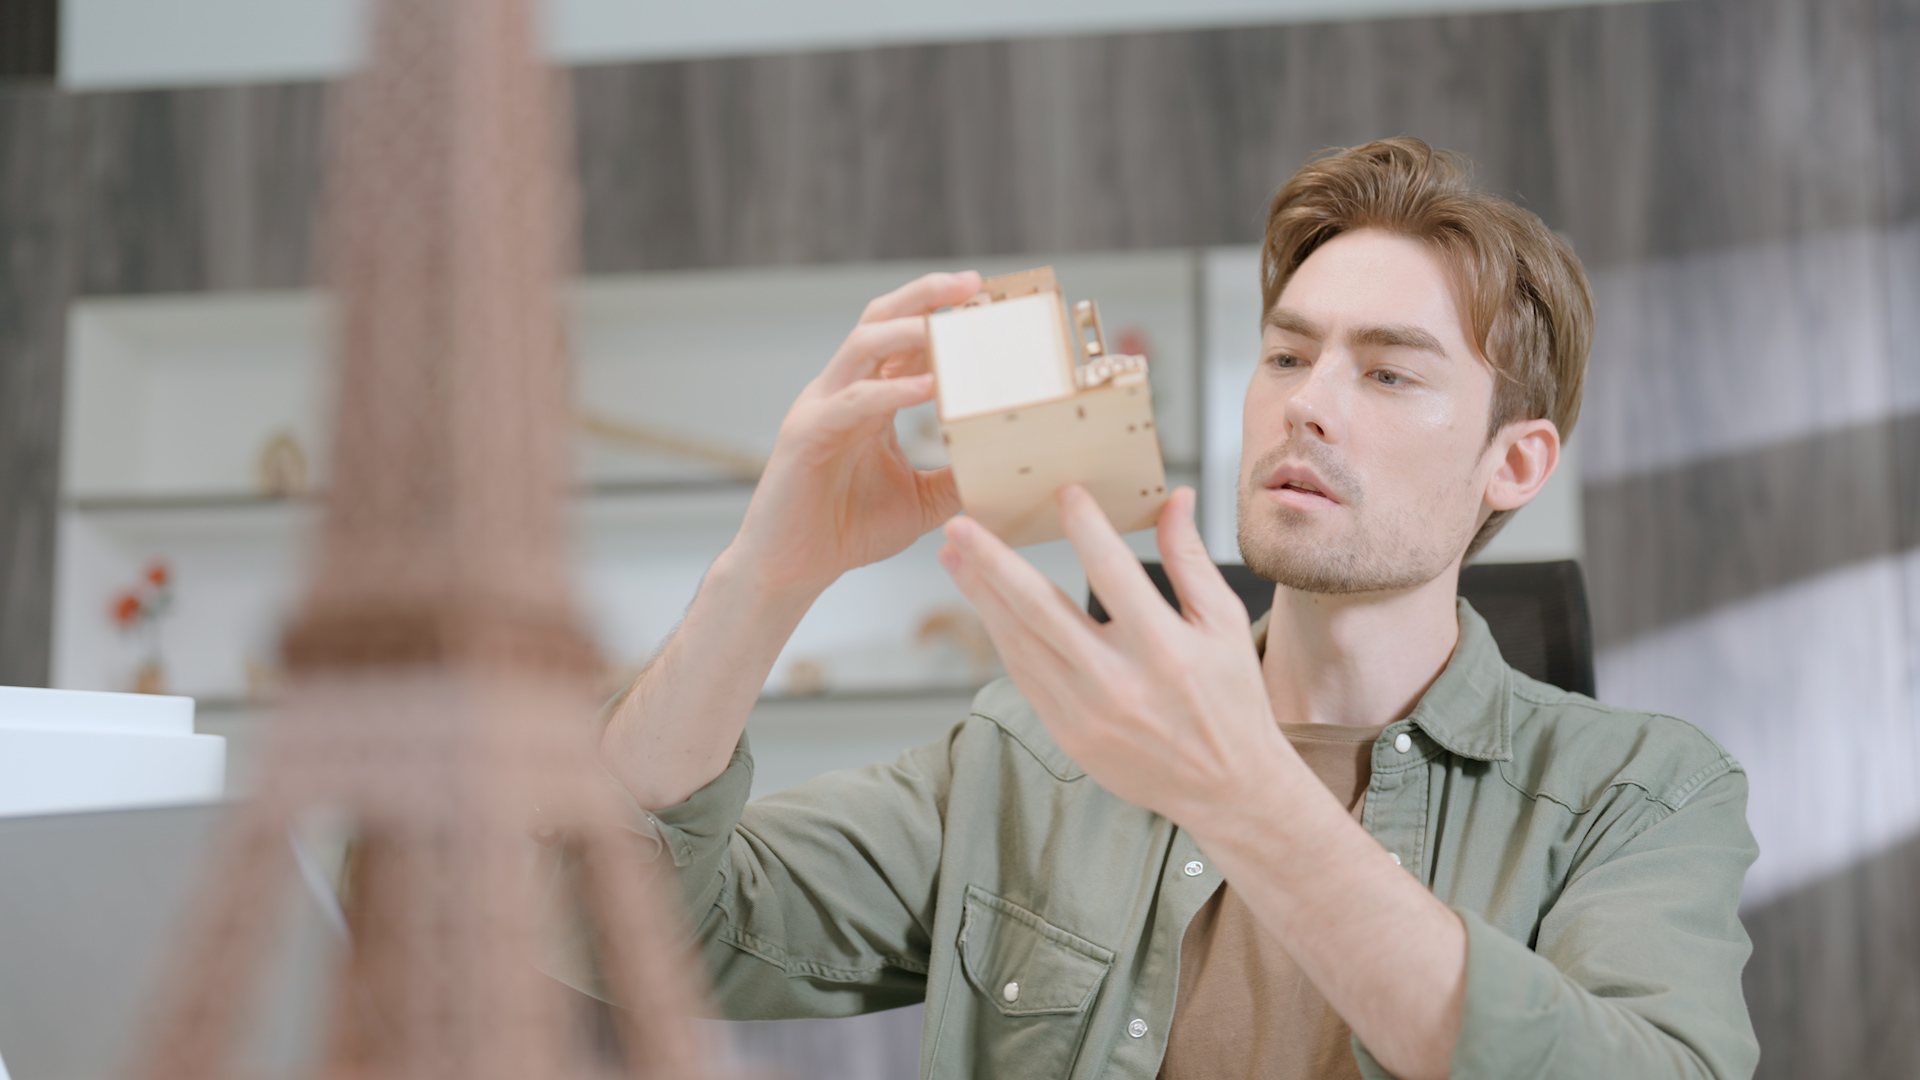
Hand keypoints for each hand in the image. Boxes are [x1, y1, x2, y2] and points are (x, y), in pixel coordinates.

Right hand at [729, 271, 981, 598]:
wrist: (792, 570)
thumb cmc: (848, 529)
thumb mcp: (922, 500)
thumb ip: (957, 475)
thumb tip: (1008, 465)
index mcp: (868, 398)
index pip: (903, 337)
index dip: (940, 309)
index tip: (985, 295)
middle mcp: (842, 392)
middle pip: (879, 320)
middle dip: (924, 295)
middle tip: (971, 284)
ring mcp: (820, 409)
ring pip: (862, 346)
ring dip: (908, 330)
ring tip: (949, 326)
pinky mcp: (806, 436)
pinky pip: (852, 402)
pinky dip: (891, 391)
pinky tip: (930, 388)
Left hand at [937, 486, 1289, 825]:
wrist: (1224, 787)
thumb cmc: (1230, 698)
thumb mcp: (1224, 623)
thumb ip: (1190, 559)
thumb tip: (1175, 499)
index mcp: (1165, 649)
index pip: (1114, 574)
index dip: (1086, 529)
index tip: (1064, 492)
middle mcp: (1118, 683)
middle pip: (1041, 610)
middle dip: (994, 565)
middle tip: (959, 526)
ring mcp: (1085, 712)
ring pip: (1019, 643)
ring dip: (981, 596)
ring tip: (954, 554)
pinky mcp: (1066, 733)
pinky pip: (1022, 674)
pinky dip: (1000, 635)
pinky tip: (982, 603)